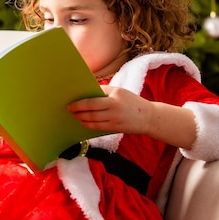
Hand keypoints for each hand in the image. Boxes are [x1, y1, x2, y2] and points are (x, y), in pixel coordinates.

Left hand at [67, 85, 196, 147]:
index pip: (93, 98)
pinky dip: (88, 125)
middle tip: (69, 110)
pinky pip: (98, 127)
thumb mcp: (120, 92)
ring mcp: (115, 118)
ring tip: (75, 116)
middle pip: (90, 109)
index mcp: (115, 95)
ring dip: (81, 118)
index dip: (80, 102)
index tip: (71, 102)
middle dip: (78, 110)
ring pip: (93, 119)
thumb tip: (86, 93)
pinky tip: (83, 122)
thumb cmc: (131, 102)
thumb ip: (104, 92)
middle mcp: (114, 107)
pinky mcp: (115, 127)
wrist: (148, 117)